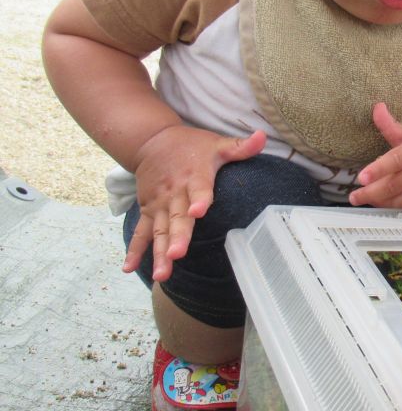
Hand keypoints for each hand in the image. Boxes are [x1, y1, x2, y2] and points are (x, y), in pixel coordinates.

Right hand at [123, 127, 265, 281]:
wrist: (152, 141)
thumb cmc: (192, 146)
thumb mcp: (217, 144)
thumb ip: (240, 147)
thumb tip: (262, 136)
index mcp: (195, 177)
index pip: (200, 190)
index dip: (200, 200)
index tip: (199, 212)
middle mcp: (175, 193)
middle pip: (177, 217)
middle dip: (177, 236)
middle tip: (177, 255)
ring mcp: (159, 204)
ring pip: (159, 231)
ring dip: (159, 252)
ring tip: (161, 274)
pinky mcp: (149, 211)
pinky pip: (141, 232)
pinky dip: (135, 249)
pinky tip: (128, 268)